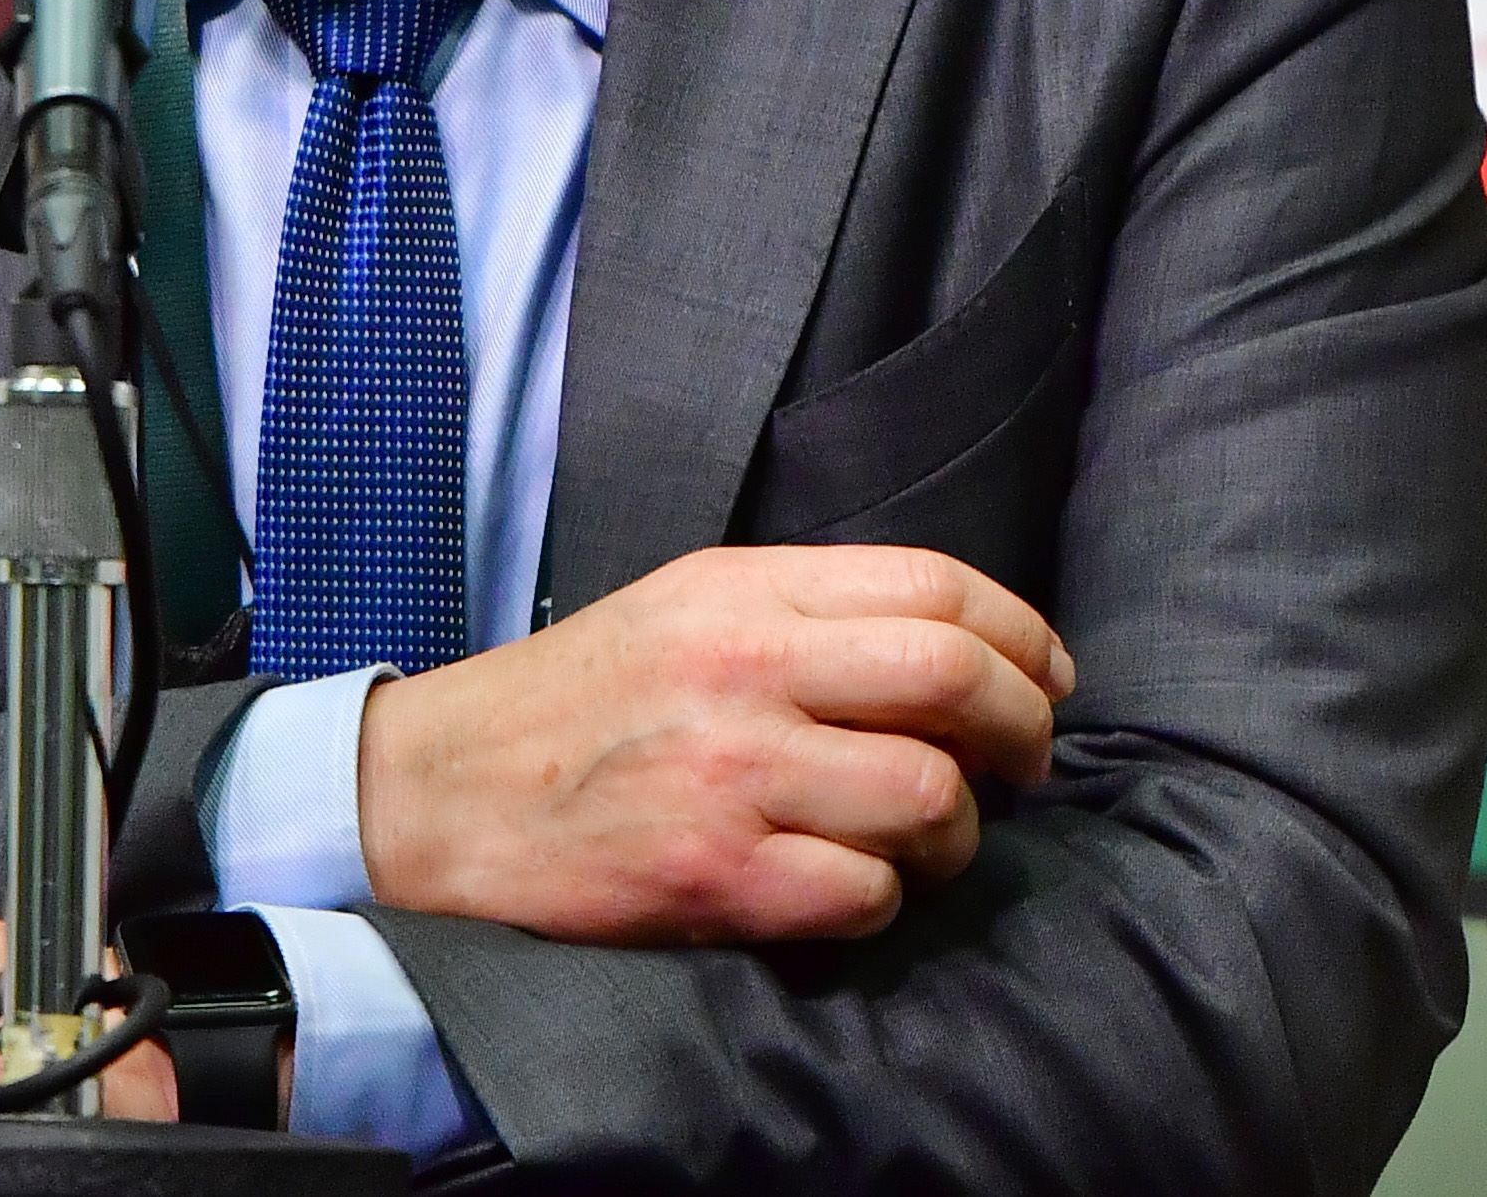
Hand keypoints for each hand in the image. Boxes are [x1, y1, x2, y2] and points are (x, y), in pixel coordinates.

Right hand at [357, 544, 1074, 948]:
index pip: (934, 585)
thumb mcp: (681, 609)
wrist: (440, 794)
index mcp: (738, 590)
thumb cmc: (575, 707)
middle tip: (1021, 766)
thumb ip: (803, 613)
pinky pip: (866, 894)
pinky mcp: (713, 874)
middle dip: (1021, 730)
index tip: (1046, 680)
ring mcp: (729, 773)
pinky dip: (877, 902)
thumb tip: (956, 649)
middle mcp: (740, 668)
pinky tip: (839, 887)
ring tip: (916, 842)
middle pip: (952, 677)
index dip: (1022, 635)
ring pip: (928, 797)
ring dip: (950, 835)